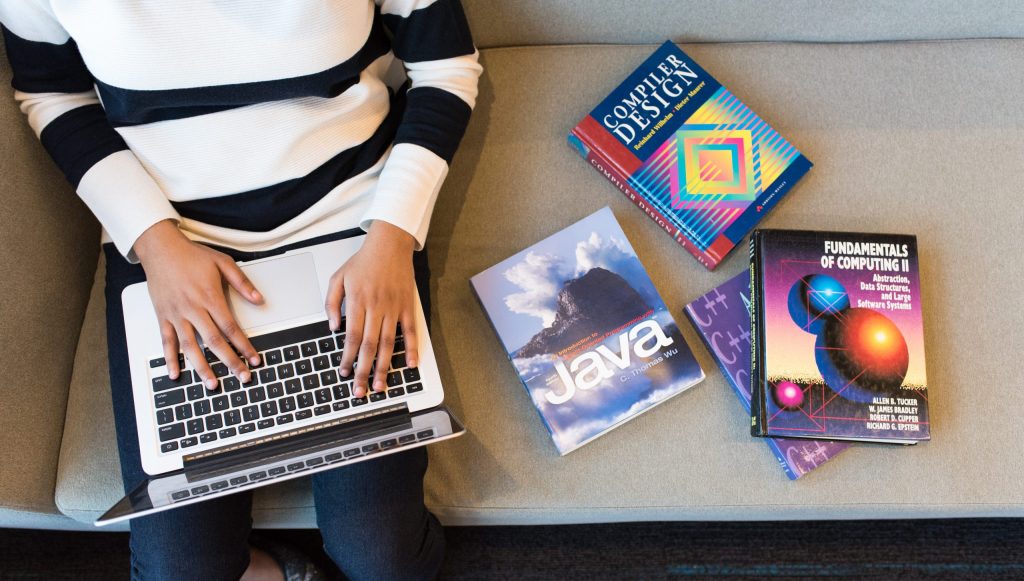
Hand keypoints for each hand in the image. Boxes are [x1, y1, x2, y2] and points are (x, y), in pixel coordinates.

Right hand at [133, 220, 263, 389]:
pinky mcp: (162, 316)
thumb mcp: (223, 263)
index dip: (244, 345)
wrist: (160, 248)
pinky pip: (166, 341)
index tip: (254, 358)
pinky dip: (170, 359)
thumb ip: (242, 283)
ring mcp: (176, 314)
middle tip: (242, 377)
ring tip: (212, 384)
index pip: (231, 328)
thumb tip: (259, 300)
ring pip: (190, 346)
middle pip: (214, 341)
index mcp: (210, 297)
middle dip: (230, 361)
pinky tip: (176, 373)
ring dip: (202, 367)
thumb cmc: (191, 255)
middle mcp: (193, 309)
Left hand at [325, 221, 419, 396]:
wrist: (390, 244)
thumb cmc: (363, 261)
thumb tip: (333, 328)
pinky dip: (412, 349)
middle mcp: (377, 307)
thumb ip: (331, 303)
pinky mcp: (408, 307)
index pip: (351, 337)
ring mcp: (394, 308)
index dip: (347, 357)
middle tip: (360, 390)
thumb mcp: (338, 277)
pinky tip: (409, 365)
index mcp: (358, 302)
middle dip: (364, 370)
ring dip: (384, 366)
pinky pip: (411, 331)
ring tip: (380, 385)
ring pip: (388, 343)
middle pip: (369, 345)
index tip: (344, 372)